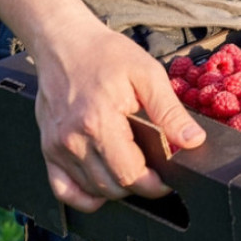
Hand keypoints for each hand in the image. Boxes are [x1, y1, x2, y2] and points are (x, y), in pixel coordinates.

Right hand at [32, 19, 205, 211]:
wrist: (65, 43)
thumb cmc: (106, 55)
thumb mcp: (148, 75)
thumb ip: (170, 112)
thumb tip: (193, 141)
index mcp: (99, 122)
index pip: (131, 174)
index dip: (155, 184)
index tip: (169, 179)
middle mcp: (73, 139)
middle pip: (113, 186)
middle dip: (140, 187)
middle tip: (156, 174)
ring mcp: (57, 146)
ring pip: (92, 190)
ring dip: (117, 190)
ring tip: (135, 172)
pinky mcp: (47, 148)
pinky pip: (63, 190)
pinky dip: (84, 196)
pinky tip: (103, 188)